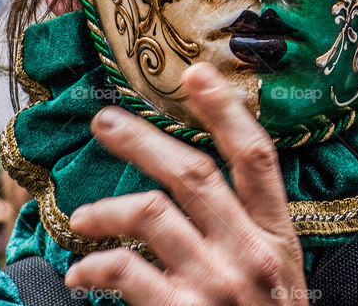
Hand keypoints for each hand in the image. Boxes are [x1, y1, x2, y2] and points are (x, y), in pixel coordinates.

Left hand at [64, 63, 309, 304]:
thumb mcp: (278, 278)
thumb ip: (247, 233)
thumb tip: (194, 187)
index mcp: (276, 237)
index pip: (256, 157)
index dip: (226, 111)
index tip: (196, 73)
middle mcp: (249, 253)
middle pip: (192, 173)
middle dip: (142, 139)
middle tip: (103, 122)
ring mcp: (216, 285)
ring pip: (150, 214)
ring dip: (104, 209)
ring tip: (80, 217)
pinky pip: (124, 274)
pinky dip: (92, 268)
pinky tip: (79, 274)